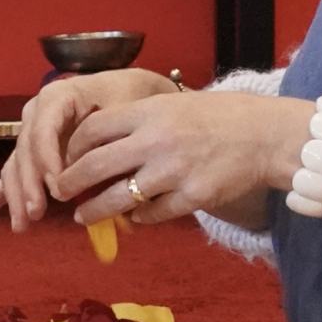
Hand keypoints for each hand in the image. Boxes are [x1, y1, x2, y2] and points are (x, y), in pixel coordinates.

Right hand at [0, 69, 179, 231]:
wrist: (128, 89)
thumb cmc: (129, 98)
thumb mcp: (122, 113)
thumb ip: (105, 142)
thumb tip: (100, 178)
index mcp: (57, 97)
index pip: (42, 130)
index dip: (46, 161)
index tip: (57, 190)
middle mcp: (37, 112)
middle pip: (25, 150)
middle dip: (29, 185)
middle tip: (37, 214)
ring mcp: (32, 130)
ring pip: (16, 164)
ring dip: (16, 195)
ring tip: (22, 224)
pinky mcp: (34, 148)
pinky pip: (15, 170)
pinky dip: (1, 191)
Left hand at [49, 90, 310, 235]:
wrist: (262, 134)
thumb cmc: (212, 117)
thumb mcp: (169, 104)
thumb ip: (133, 121)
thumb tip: (92, 145)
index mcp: (147, 111)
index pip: (91, 130)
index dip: (70, 149)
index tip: (63, 159)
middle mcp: (156, 140)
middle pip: (94, 166)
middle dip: (69, 183)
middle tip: (59, 191)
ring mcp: (174, 171)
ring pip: (118, 198)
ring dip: (94, 211)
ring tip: (83, 216)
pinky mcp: (193, 198)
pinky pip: (151, 214)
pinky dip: (137, 217)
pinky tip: (132, 215)